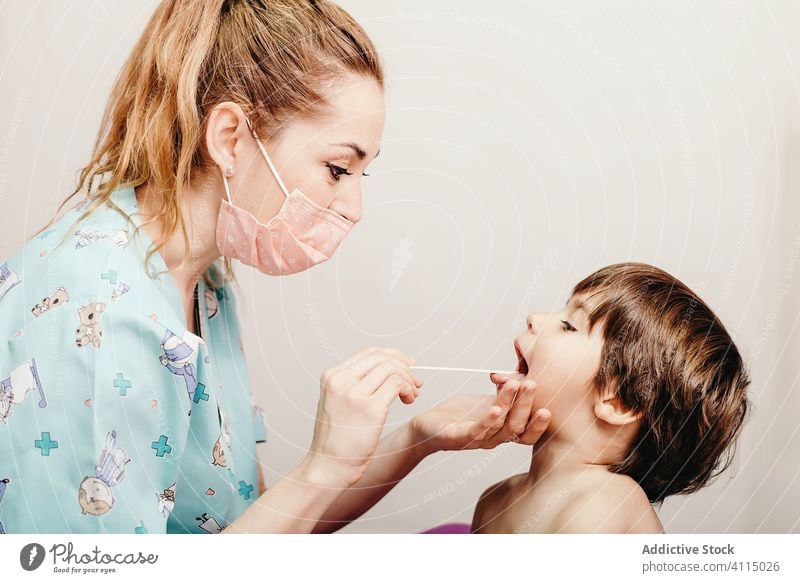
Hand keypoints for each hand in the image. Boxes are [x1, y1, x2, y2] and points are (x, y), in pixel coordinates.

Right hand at [305, 347, 423, 487]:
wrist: (328, 467)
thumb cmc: (337, 440)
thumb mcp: (337, 403)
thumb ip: (355, 385)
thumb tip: (387, 371)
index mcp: (332, 377)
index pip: (368, 353)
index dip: (392, 355)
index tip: (406, 364)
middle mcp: (341, 380)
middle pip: (382, 357)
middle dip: (404, 366)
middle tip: (415, 381)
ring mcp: (355, 393)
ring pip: (392, 368)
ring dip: (408, 379)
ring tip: (412, 395)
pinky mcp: (370, 408)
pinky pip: (397, 384)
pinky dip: (408, 389)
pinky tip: (409, 400)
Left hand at [410, 374, 549, 453]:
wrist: (430, 425)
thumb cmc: (461, 413)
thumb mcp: (487, 400)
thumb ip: (505, 391)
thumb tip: (519, 377)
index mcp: (503, 431)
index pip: (526, 433)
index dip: (538, 424)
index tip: (548, 407)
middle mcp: (493, 438)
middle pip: (516, 426)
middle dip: (527, 404)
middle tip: (532, 384)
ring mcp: (477, 439)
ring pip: (500, 425)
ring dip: (509, 404)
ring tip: (516, 385)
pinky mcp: (459, 437)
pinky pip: (477, 430)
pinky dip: (488, 419)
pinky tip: (495, 408)